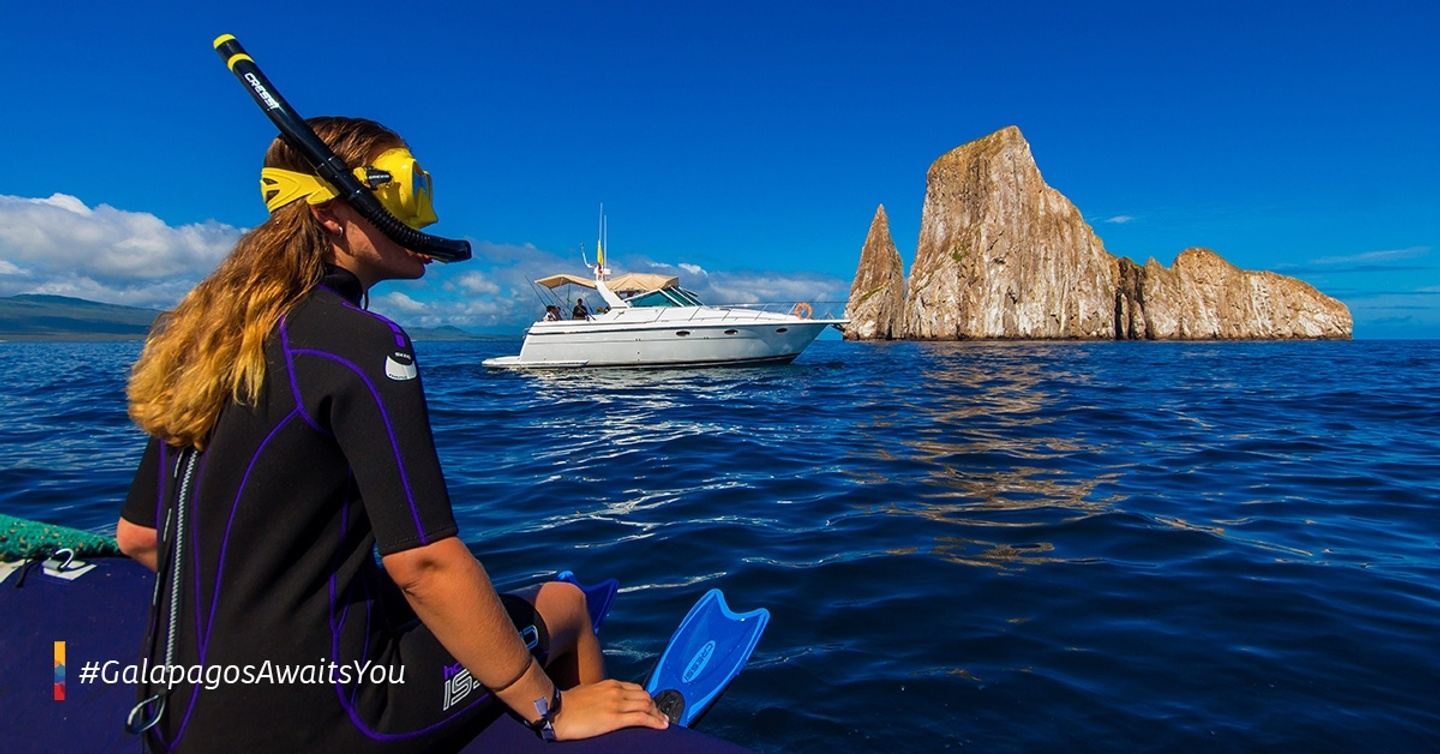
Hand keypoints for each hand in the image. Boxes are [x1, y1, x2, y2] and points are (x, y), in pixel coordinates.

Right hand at [552, 679, 669, 739]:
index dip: (647, 699)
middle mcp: (616, 691)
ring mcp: (617, 704)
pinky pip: (641, 718)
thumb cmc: (567, 705)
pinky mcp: (615, 718)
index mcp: (610, 684)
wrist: (556, 711)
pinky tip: (661, 727)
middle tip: (660, 717)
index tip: (651, 707)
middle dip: (656, 707)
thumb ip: (601, 695)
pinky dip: (655, 722)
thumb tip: (606, 703)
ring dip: (658, 715)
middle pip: (645, 696)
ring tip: (663, 723)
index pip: (636, 689)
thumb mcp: (587, 693)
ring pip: (647, 705)